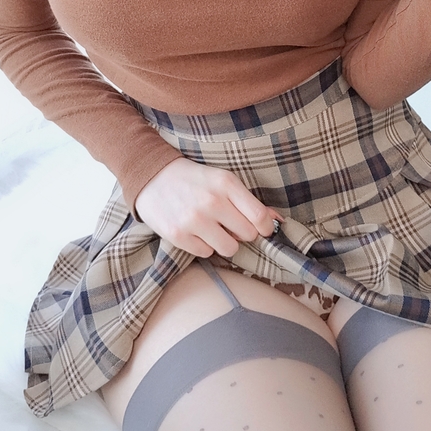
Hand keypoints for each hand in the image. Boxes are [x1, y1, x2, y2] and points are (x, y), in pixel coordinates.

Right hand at [132, 157, 283, 258]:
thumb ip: (249, 201)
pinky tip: (195, 231)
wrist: (153, 177)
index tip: (262, 228)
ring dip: (224, 242)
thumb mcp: (223, 181)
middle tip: (229, 223)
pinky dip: (203, 246)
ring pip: (230, 248)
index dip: (266, 227)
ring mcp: (193, 220)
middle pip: (248, 235)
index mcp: (226, 183)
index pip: (259, 216)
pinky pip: (206, 253)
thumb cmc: (195, 180)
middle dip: (242, 232)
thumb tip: (277, 221)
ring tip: (212, 228)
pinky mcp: (177, 235)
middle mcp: (211, 201)